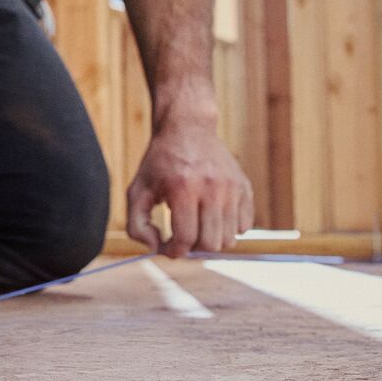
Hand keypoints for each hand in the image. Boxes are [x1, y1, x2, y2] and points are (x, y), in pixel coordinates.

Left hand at [127, 120, 252, 257]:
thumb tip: (155, 248)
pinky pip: (244, 225)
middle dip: (193, 249)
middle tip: (182, 237)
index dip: (173, 252)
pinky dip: (229, 229)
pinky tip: (213, 218)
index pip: (185, 238)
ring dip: (211, 241)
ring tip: (197, 228)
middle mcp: (211, 188)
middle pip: (210, 243)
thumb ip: (136, 225)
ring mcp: (231, 187)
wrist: (188, 128)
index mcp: (182, 189)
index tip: (166, 247)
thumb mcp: (136, 191)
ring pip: (229, 238)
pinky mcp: (244, 186)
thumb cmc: (159, 163)